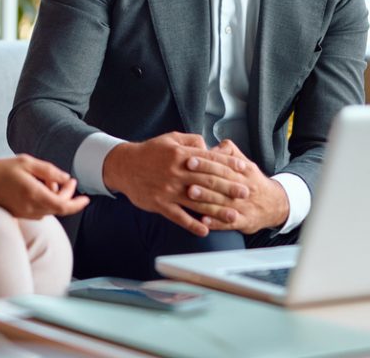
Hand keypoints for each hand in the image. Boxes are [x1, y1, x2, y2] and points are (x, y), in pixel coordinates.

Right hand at [0, 155, 88, 219]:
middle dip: (67, 194)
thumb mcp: (25, 162)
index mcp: (35, 195)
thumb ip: (48, 170)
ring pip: (50, 209)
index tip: (86, 197)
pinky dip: (45, 200)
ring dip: (55, 196)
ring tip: (48, 178)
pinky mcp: (20, 214)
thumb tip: (65, 177)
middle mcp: (32, 209)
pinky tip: (39, 185)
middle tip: (67, 179)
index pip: (63, 206)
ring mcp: (25, 214)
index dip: (77, 203)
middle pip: (58, 208)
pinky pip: (40, 210)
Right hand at [102, 132, 249, 236]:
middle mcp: (176, 172)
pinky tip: (205, 229)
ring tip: (233, 215)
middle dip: (229, 187)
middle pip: (208, 181)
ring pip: (197, 201)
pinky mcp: (159, 204)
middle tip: (245, 193)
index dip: (229, 165)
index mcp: (180, 155)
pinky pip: (179, 216)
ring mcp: (168, 190)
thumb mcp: (170, 139)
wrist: (123, 165)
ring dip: (217, 209)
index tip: (244, 170)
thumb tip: (209, 146)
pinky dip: (192, 224)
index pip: (210, 160)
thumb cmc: (149, 152)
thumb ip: (191, 141)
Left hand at [185, 139, 288, 233]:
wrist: (275, 205)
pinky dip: (216, 222)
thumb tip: (211, 147)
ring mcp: (244, 207)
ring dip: (206, 198)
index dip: (206, 162)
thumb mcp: (245, 162)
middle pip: (222, 182)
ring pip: (224, 203)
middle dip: (203, 178)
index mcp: (244, 171)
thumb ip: (229, 151)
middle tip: (186, 175)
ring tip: (190, 193)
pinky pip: (229, 224)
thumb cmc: (252, 181)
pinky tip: (203, 220)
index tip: (190, 159)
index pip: (223, 165)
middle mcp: (245, 188)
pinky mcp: (245, 222)